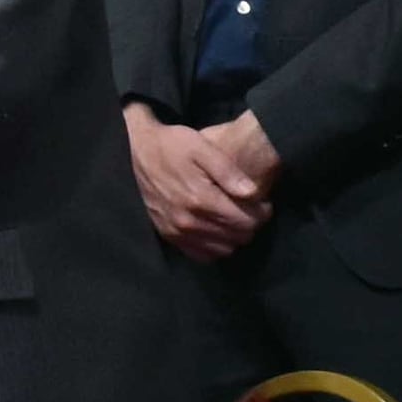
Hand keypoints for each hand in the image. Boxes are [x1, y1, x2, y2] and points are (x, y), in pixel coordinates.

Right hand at [126, 103, 278, 260]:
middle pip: (236, 237)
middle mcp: (188, 221)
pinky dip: (215, 247)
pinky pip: (201, 255)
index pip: (244, 220)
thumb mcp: (202, 147)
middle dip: (251, 225)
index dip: (261, 214)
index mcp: (200, 199)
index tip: (265, 205)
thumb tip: (252, 193)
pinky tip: (218, 231)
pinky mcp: (168, 236)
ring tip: (237, 220)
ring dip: (234, 237)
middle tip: (253, 211)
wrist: (136, 153)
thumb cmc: (172, 147)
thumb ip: (228, 171)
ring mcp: (177, 232)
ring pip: (222, 249)